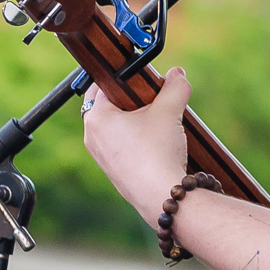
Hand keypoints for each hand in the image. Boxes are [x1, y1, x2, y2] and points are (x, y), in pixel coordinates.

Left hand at [82, 67, 190, 226]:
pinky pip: (121, 148)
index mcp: (96, 118)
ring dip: (134, 122)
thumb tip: (177, 73)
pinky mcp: (114, 173)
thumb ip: (174, 87)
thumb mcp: (169, 112)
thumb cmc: (158, 152)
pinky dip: (136, 142)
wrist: (163, 196)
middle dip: (130, 101)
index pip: (103, 85)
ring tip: (158, 124)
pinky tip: (157, 146)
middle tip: (152, 99)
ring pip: (115, 129)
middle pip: (109, 107)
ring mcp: (101, 158)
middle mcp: (92, 138)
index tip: (141, 79)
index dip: (123, 78)